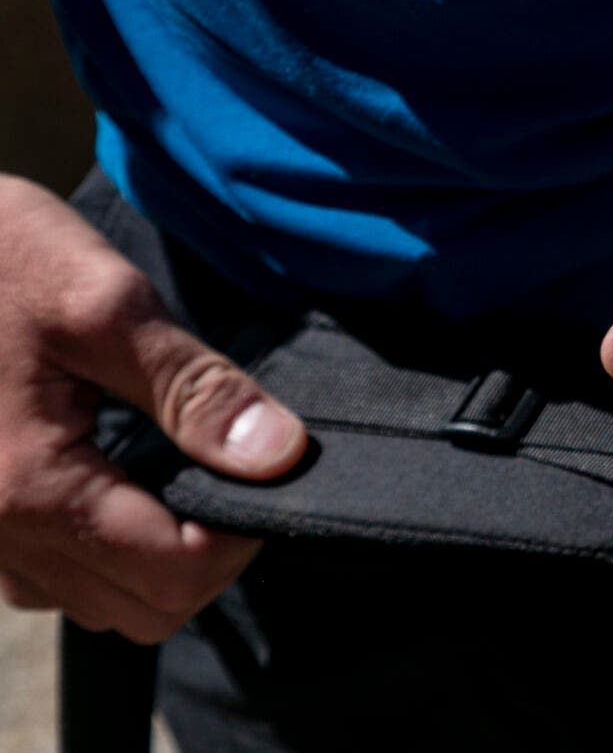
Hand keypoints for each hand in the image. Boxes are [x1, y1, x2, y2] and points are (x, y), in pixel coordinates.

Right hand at [0, 176, 307, 641]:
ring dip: (160, 554)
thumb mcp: (105, 303)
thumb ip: (194, 386)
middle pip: (146, 608)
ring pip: (100, 600)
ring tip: (186, 465)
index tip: (270, 467)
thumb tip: (279, 455)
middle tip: (235, 465)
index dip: (245, 532)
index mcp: (33, 489)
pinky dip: (110, 544)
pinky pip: (56, 573)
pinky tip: (129, 471)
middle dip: (210, 553)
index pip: (177, 573)